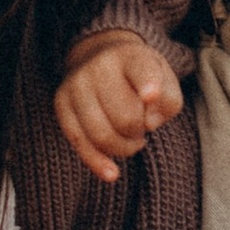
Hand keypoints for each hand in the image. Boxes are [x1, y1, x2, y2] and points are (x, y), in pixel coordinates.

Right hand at [54, 31, 182, 184]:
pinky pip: (78, 142)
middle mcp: (100, 66)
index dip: (148, 84)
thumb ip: (168, 101)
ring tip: (132, 140)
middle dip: (139, 132)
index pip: (140, 70)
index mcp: (131, 55)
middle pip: (125, 117)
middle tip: (142, 128)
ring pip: (101, 134)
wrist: (100, 57)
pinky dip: (97, 162)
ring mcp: (76, 84)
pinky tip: (112, 174)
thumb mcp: (165, 79)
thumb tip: (150, 123)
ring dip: (123, 148)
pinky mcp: (61, 103)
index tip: (150, 96)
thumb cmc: (140, 76)